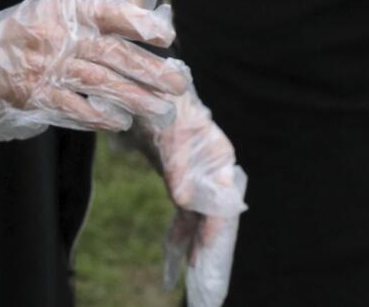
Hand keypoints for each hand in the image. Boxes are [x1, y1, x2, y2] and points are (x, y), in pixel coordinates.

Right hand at [0, 0, 189, 142]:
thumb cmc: (25, 32)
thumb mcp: (56, 11)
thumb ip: (101, 13)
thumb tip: (148, 9)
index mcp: (65, 10)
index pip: (108, 11)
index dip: (138, 22)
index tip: (166, 35)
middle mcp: (58, 36)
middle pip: (112, 53)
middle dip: (149, 70)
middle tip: (178, 84)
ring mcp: (47, 67)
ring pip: (100, 83)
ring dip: (134, 98)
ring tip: (160, 109)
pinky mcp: (36, 95)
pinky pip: (76, 108)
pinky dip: (100, 116)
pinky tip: (120, 122)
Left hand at [136, 72, 247, 306]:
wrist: (146, 83)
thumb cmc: (162, 100)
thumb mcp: (168, 126)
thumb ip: (178, 162)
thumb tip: (185, 199)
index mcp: (218, 159)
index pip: (222, 212)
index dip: (217, 245)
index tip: (208, 275)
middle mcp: (216, 173)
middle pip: (218, 225)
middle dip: (213, 262)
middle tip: (207, 297)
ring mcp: (201, 179)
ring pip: (203, 227)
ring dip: (200, 256)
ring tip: (197, 290)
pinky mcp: (184, 182)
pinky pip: (187, 219)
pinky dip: (182, 241)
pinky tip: (176, 264)